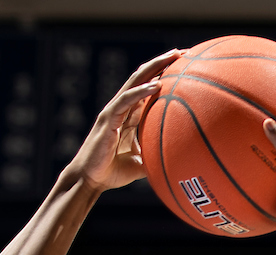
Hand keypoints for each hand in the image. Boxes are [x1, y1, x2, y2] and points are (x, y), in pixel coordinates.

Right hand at [63, 51, 180, 191]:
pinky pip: (126, 101)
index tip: (185, 65)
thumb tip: (180, 164)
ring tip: (173, 57)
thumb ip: (157, 157)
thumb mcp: (143, 163)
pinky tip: (157, 85)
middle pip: (143, 78)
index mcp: (130, 115)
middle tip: (182, 52)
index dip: (164, 75)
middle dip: (162, 63)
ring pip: (135, 82)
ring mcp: (114, 112)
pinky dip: (141, 92)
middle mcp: (122, 108)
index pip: (149, 88)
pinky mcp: (108, 119)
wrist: (91, 181)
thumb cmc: (114, 172)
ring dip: (154, 68)